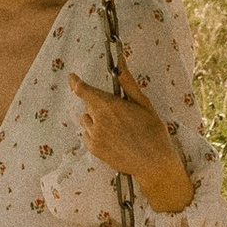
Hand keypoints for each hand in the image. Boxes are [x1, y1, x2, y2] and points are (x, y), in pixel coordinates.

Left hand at [68, 65, 194, 213]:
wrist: (154, 163)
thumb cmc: (153, 131)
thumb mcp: (143, 103)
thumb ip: (127, 83)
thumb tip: (121, 62)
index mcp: (109, 105)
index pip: (82, 90)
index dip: (75, 81)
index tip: (72, 77)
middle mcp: (98, 120)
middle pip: (88, 105)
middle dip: (99, 104)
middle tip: (118, 112)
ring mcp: (95, 136)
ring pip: (86, 120)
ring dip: (96, 119)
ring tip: (117, 128)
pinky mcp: (95, 150)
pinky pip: (87, 136)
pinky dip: (95, 134)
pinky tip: (113, 139)